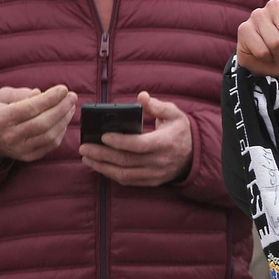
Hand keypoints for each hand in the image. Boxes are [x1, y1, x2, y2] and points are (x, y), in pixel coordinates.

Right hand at [0, 85, 76, 162]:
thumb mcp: (2, 97)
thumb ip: (21, 93)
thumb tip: (40, 93)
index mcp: (2, 118)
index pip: (30, 108)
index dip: (49, 99)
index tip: (64, 89)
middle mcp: (11, 135)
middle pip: (43, 123)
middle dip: (62, 108)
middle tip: (72, 97)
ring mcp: (21, 148)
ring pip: (50, 135)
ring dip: (64, 120)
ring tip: (70, 107)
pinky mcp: (29, 156)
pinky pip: (51, 145)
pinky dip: (61, 132)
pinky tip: (63, 120)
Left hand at [78, 91, 192, 186]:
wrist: (194, 154)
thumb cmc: (180, 131)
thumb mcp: (174, 114)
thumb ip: (157, 106)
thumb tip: (141, 97)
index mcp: (165, 142)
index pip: (139, 145)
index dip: (120, 142)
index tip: (103, 136)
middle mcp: (159, 161)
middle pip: (126, 161)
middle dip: (101, 155)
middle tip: (83, 148)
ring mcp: (155, 174)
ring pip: (124, 174)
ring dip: (102, 167)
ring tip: (86, 158)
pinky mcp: (151, 181)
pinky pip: (128, 181)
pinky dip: (111, 174)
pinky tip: (99, 166)